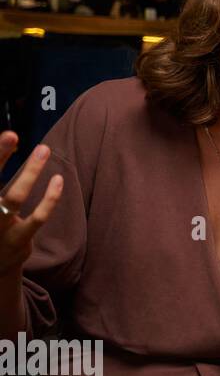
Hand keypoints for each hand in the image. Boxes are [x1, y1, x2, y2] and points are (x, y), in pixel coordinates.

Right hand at [0, 132, 63, 276]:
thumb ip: (0, 183)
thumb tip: (10, 143)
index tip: (8, 136)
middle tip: (11, 135)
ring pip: (14, 196)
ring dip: (29, 171)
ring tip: (42, 150)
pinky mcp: (18, 240)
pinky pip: (38, 217)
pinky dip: (50, 198)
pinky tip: (58, 180)